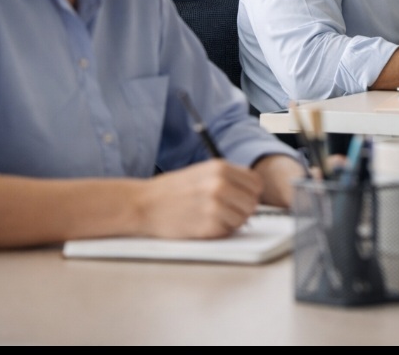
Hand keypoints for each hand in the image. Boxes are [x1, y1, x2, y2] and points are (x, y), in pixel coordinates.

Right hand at [137, 160, 262, 238]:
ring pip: (243, 219)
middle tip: (226, 211)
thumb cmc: (170, 190)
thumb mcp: (202, 172)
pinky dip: (219, 231)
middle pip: (252, 203)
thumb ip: (228, 178)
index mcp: (220, 168)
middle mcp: (220, 184)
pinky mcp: (208, 226)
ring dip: (232, 222)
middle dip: (243, 209)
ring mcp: (215, 206)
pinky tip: (203, 224)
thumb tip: (252, 192)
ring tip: (212, 218)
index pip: (256, 183)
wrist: (143, 204)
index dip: (250, 193)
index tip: (241, 198)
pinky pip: (228, 232)